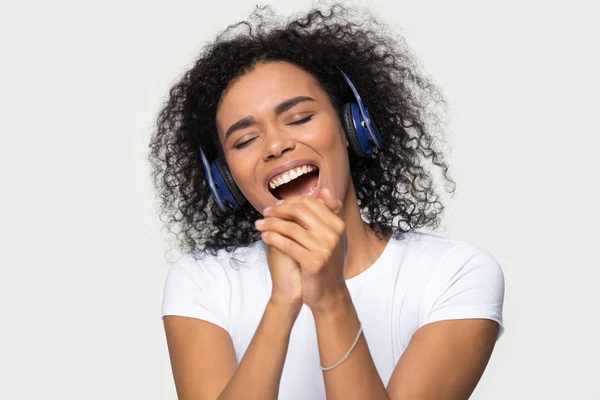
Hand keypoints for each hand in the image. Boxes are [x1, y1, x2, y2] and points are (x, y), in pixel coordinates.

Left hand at [255, 188, 346, 310]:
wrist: (329, 292)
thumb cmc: (327, 262)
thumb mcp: (333, 236)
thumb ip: (329, 214)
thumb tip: (323, 189)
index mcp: (339, 224)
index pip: (310, 202)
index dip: (290, 201)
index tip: (276, 206)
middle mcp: (333, 234)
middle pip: (299, 211)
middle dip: (278, 210)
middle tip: (265, 213)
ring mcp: (324, 248)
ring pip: (290, 227)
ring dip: (270, 224)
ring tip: (260, 224)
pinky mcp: (313, 262)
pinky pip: (286, 244)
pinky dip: (272, 238)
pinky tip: (264, 237)